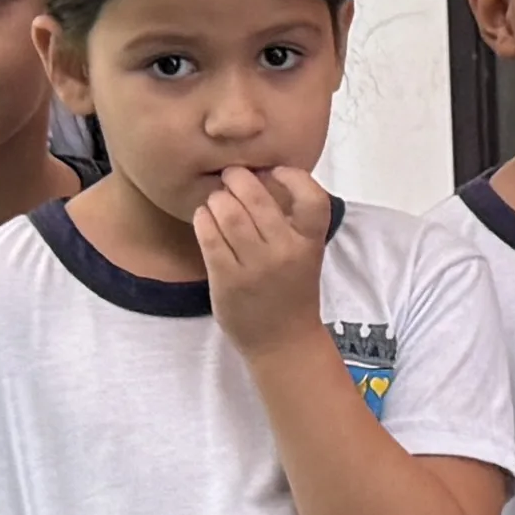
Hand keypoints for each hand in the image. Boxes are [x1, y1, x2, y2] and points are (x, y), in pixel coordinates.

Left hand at [194, 164, 338, 360]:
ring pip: (226, 211)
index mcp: (310, 243)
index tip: (275, 171)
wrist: (283, 342)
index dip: (293, 176)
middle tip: (230, 177)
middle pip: (255, 196)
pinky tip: (205, 219)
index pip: (312, 197)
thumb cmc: (292, 293)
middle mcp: (285, 252)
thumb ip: (290, 223)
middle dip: (237, 178)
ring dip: (216, 199)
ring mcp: (255, 266)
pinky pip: (208, 235)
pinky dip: (203, 219)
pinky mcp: (227, 279)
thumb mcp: (306, 255)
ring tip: (216, 201)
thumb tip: (258, 177)